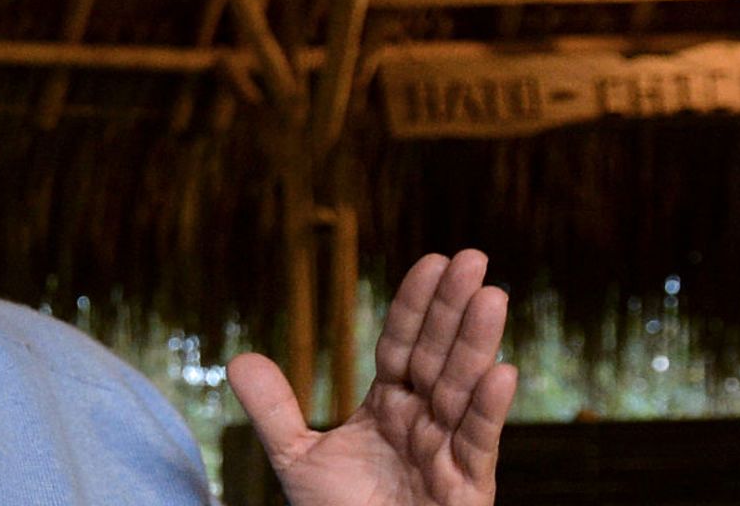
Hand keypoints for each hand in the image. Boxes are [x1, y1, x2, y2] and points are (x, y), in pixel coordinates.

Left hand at [227, 250, 517, 505]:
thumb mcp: (298, 460)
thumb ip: (275, 412)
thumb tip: (238, 358)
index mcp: (388, 406)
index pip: (401, 345)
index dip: (415, 305)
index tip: (432, 261)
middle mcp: (422, 421)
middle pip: (437, 355)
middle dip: (453, 309)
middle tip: (472, 257)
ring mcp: (447, 453)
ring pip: (463, 390)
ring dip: (477, 344)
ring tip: (492, 296)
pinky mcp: (467, 489)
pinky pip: (477, 443)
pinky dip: (489, 409)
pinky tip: (501, 372)